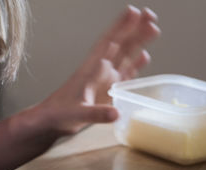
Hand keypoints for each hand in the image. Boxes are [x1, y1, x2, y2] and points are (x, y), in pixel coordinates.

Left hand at [41, 6, 159, 133]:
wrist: (52, 120)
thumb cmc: (60, 114)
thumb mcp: (78, 114)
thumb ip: (96, 113)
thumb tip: (117, 113)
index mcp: (90, 70)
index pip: (108, 44)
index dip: (121, 28)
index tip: (134, 12)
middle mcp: (99, 71)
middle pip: (120, 45)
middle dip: (134, 29)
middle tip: (150, 15)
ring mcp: (105, 79)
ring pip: (124, 56)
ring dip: (138, 43)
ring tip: (153, 28)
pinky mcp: (108, 90)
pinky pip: (125, 74)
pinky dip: (135, 65)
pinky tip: (144, 56)